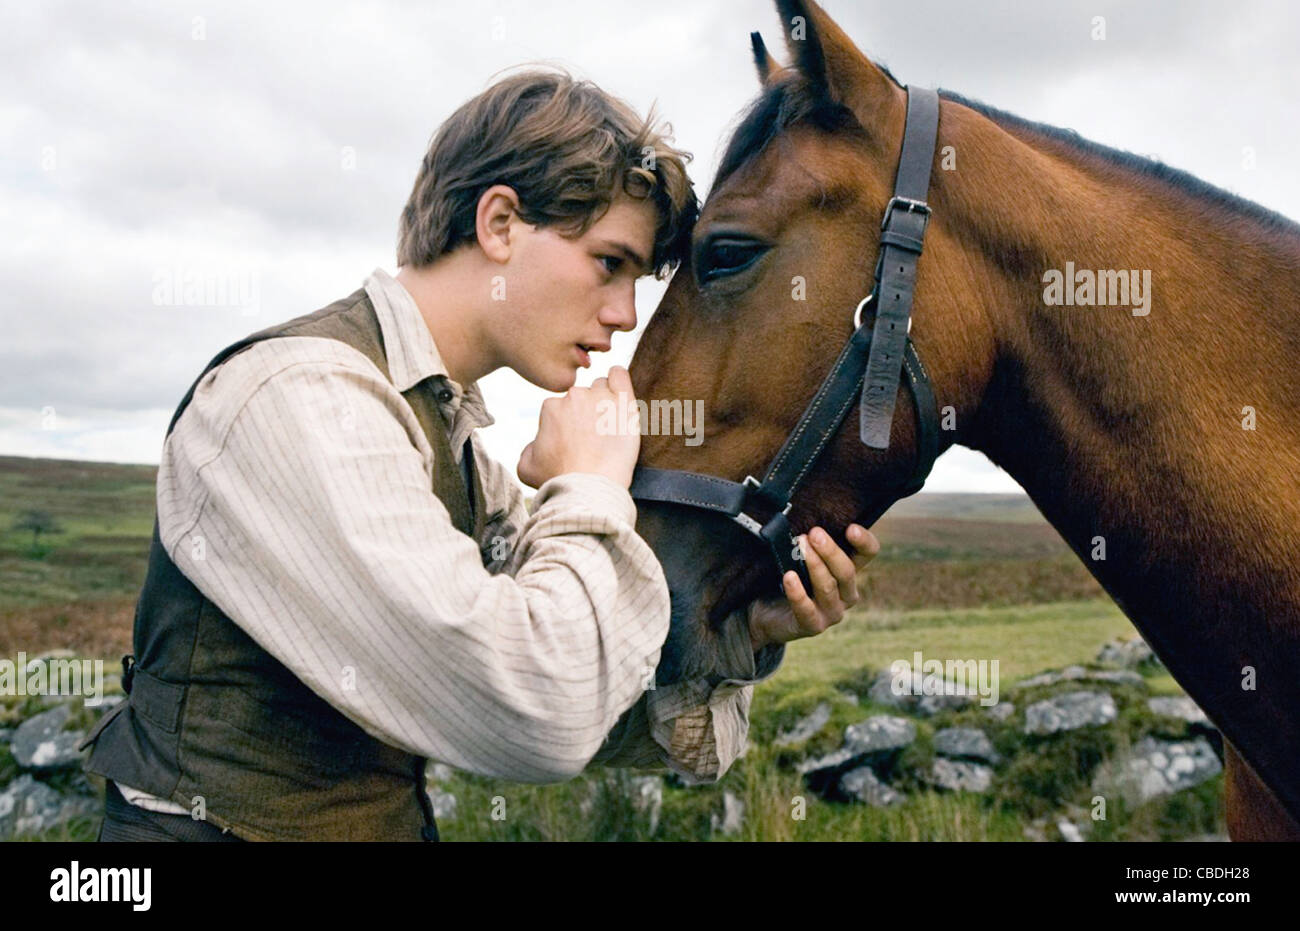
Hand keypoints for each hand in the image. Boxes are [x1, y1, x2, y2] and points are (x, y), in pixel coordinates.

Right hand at [517, 366, 640, 489]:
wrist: (589, 488)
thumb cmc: (558, 480)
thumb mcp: (527, 466)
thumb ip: (529, 448)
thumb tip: (537, 442)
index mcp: (551, 407)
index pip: (562, 406)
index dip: (569, 423)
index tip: (577, 440)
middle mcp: (574, 396)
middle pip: (583, 395)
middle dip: (587, 411)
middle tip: (595, 436)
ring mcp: (600, 397)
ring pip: (602, 387)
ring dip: (605, 400)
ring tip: (610, 424)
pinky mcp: (623, 402)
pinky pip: (620, 376)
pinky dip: (619, 379)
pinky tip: (619, 388)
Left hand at [747, 524, 879, 651]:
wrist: (765, 613)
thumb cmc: (787, 579)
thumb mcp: (801, 558)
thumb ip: (810, 543)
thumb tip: (806, 522)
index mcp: (848, 572)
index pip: (868, 554)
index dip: (864, 542)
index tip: (851, 528)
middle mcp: (846, 594)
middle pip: (847, 571)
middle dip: (831, 551)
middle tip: (814, 534)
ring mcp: (831, 612)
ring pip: (828, 587)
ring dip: (814, 566)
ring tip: (799, 548)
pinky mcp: (813, 626)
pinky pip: (806, 609)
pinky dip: (797, 592)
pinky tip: (788, 577)